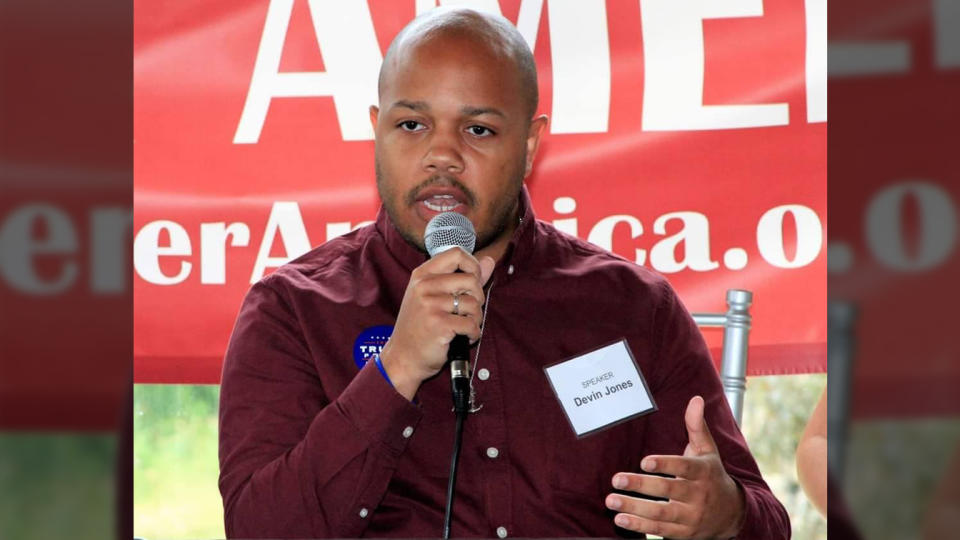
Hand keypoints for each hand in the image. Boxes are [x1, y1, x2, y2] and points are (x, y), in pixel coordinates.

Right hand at [380, 247, 494, 399]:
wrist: (403, 357)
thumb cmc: (420, 326)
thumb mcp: (435, 296)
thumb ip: (463, 277)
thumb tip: (490, 260)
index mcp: (422, 275)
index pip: (457, 253)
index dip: (473, 265)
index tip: (473, 282)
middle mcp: (424, 286)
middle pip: (471, 279)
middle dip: (478, 298)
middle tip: (468, 311)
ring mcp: (431, 305)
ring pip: (473, 303)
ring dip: (476, 318)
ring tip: (464, 327)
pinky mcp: (439, 324)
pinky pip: (472, 323)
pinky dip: (473, 333)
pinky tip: (463, 337)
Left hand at [606, 396, 744, 538]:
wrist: (732, 514)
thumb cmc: (711, 475)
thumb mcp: (708, 450)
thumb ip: (697, 426)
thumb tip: (695, 399)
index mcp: (703, 472)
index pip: (684, 468)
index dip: (665, 464)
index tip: (644, 462)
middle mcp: (698, 495)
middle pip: (668, 491)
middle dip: (640, 485)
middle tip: (616, 479)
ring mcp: (691, 516)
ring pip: (661, 513)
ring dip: (634, 508)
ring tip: (611, 501)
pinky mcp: (684, 533)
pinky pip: (660, 530)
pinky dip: (639, 526)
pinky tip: (620, 519)